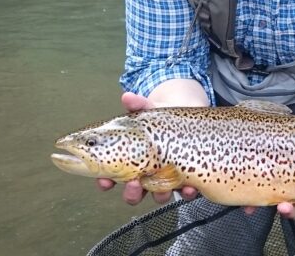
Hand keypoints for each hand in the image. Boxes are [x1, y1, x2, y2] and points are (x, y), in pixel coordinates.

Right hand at [96, 85, 206, 205]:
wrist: (188, 117)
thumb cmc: (160, 120)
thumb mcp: (148, 110)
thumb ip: (138, 104)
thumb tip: (127, 97)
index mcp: (129, 163)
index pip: (110, 178)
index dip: (105, 182)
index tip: (105, 180)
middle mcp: (146, 176)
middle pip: (133, 194)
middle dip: (132, 193)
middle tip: (133, 184)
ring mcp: (166, 179)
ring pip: (158, 196)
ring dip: (159, 195)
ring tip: (162, 188)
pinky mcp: (186, 179)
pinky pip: (186, 192)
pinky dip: (187, 192)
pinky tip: (189, 186)